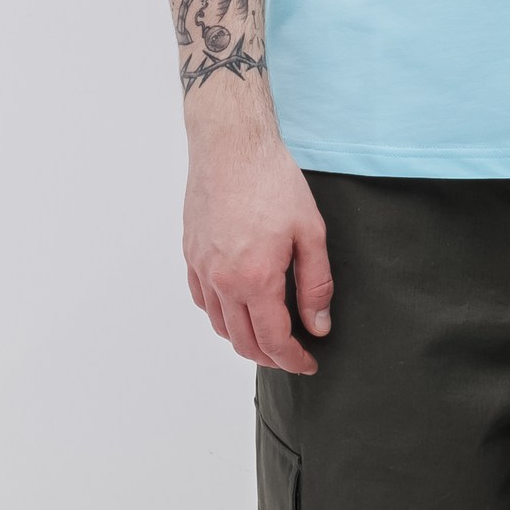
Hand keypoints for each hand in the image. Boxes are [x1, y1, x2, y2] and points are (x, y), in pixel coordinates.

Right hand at [181, 126, 332, 373]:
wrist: (231, 146)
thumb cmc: (273, 181)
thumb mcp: (310, 231)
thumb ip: (316, 284)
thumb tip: (319, 325)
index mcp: (255, 278)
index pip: (273, 340)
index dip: (293, 360)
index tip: (308, 363)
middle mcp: (222, 281)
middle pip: (242, 342)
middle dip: (270, 357)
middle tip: (291, 355)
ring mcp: (202, 268)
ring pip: (219, 325)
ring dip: (244, 339)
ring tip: (268, 335)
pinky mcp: (190, 254)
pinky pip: (201, 299)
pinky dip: (220, 315)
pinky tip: (238, 307)